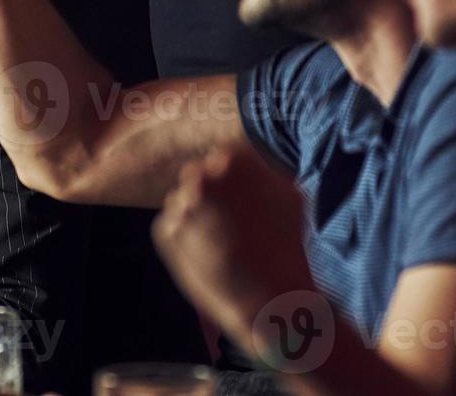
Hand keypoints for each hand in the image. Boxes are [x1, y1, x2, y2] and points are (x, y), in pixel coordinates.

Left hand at [152, 148, 314, 347]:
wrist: (267, 297)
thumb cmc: (286, 246)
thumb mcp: (290, 194)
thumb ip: (262, 170)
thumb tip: (246, 160)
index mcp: (232, 160)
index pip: (224, 158)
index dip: (235, 180)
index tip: (243, 199)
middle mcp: (200, 176)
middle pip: (200, 175)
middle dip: (212, 193)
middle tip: (230, 220)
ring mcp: (180, 204)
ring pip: (185, 200)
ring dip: (198, 214)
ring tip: (224, 242)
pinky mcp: (165, 231)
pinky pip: (175, 224)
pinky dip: (188, 236)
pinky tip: (210, 254)